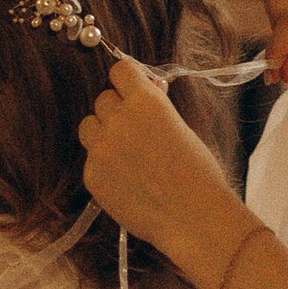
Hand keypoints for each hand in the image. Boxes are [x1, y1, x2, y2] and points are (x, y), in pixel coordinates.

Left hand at [79, 60, 251, 275]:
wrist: (193, 217)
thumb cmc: (198, 173)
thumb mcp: (182, 126)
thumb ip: (156, 107)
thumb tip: (146, 90)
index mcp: (146, 101)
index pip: (120, 71)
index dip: (127, 82)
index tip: (132, 92)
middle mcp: (118, 119)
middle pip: (103, 100)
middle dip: (117, 111)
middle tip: (136, 131)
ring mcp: (101, 148)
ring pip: (89, 127)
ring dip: (103, 134)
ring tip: (127, 155)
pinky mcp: (92, 175)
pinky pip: (91, 159)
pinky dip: (104, 166)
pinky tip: (127, 182)